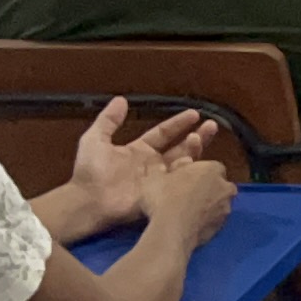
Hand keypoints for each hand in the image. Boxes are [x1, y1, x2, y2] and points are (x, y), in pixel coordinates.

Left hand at [64, 97, 212, 233]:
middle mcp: (153, 163)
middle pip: (180, 147)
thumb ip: (108, 120)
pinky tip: (198, 161)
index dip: (179, 123)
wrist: (89, 201)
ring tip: (201, 137)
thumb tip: (121, 99)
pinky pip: (180, 182)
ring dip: (195, 150)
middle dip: (197, 136)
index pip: (164, 133)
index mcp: (139, 150)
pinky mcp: (162, 195)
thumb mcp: (94, 140)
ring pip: (184, 162)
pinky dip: (190, 172)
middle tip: (212, 125)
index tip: (195, 114)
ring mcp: (159, 180)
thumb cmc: (90, 171)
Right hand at [139, 157, 235, 250]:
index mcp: (211, 169)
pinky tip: (190, 224)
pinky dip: (206, 221)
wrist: (172, 229)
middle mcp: (225, 187)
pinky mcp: (221, 227)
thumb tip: (164, 167)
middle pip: (220, 185)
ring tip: (188, 211)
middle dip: (208, 188)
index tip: (184, 178)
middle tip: (188, 194)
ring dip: (209, 206)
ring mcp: (226, 209)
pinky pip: (214, 221)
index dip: (198, 172)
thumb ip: (161, 169)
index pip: (211, 166)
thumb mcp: (154, 177)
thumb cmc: (163, 197)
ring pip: (220, 204)